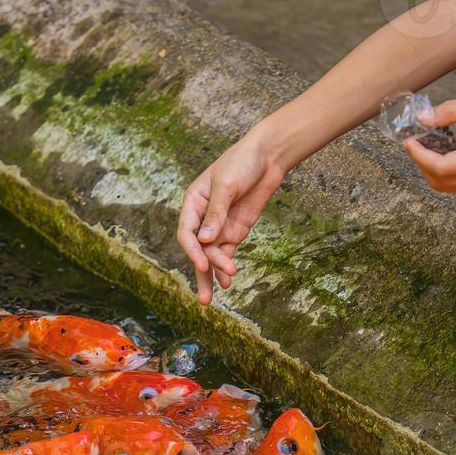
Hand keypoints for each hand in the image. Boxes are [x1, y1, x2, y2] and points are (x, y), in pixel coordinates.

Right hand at [177, 133, 287, 304]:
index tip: (203, 265)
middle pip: (198, 250)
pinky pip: (227, 253)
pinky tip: (227, 282)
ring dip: (216, 273)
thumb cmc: (242, 162)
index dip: (192, 251)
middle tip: (205, 297)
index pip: (186, 233)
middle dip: (202, 272)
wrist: (268, 156)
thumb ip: (216, 212)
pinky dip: (225, 267)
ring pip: (212, 255)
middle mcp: (203, 218)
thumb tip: (205, 240)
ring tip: (222, 290)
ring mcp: (220, 226)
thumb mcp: (227, 184)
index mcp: (193, 202)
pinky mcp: (236, 231)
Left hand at [402, 96, 455, 194]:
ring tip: (428, 146)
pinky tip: (446, 152)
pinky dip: (447, 172)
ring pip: (448, 187)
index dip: (419, 156)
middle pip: (440, 182)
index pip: (440, 168)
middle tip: (415, 141)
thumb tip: (423, 118)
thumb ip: (452, 111)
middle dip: (422, 163)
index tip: (408, 140)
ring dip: (432, 169)